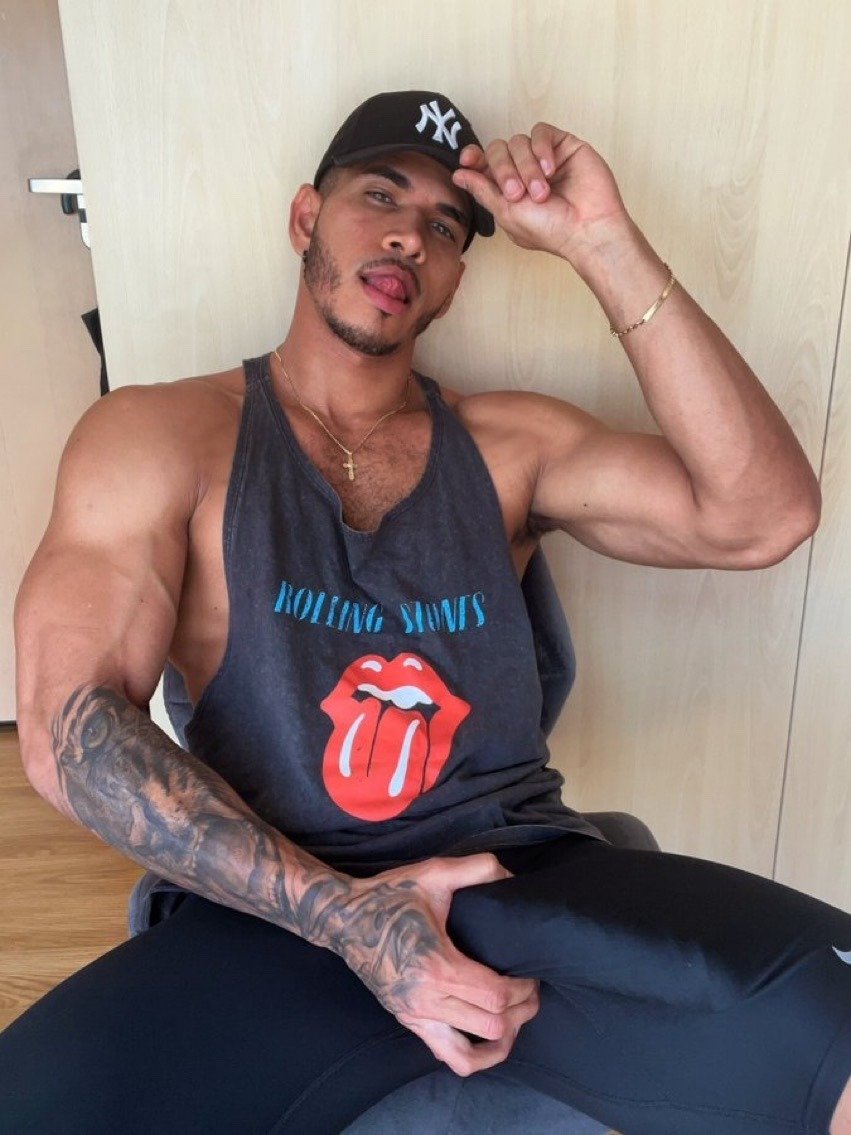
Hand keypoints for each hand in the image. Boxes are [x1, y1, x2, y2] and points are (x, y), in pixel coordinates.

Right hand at [330, 853, 540, 1076]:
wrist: (344, 918)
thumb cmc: (390, 896)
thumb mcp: (434, 873)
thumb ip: (476, 868)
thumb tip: (509, 875)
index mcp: (436, 966)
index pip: (495, 995)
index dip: (523, 988)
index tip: (531, 972)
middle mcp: (426, 1000)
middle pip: (491, 1026)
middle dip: (520, 1011)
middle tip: (529, 989)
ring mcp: (415, 1016)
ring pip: (470, 1055)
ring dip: (501, 1041)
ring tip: (514, 1018)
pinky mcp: (408, 1022)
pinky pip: (447, 1057)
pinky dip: (475, 1057)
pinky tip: (488, 1038)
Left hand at [452, 123, 629, 262]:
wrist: (587, 228)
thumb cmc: (550, 229)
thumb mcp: (507, 213)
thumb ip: (483, 190)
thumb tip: (458, 174)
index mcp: (507, 189)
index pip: (484, 163)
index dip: (473, 157)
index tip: (468, 160)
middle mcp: (524, 171)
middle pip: (498, 149)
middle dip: (503, 170)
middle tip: (516, 193)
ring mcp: (544, 157)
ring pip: (519, 141)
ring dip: (526, 167)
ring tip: (541, 192)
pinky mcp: (563, 146)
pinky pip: (541, 132)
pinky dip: (541, 149)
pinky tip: (551, 169)